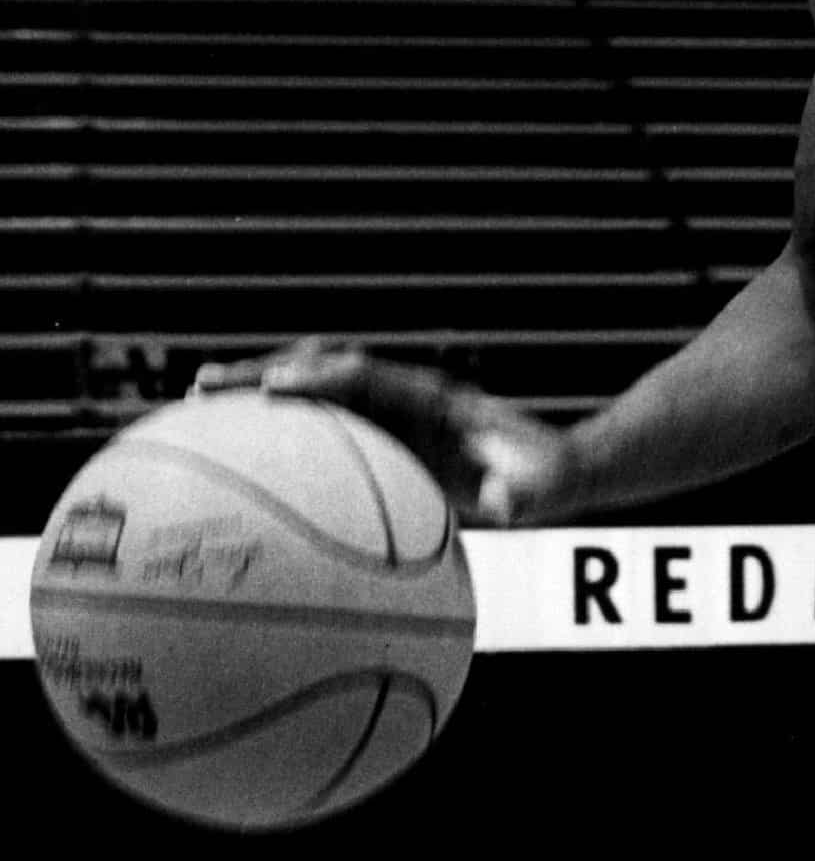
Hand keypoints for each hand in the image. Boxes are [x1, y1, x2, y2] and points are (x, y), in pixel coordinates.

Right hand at [191, 337, 573, 526]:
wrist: (558, 465)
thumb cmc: (546, 480)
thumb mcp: (539, 489)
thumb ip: (522, 494)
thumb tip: (508, 505)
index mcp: (438, 400)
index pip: (370, 378)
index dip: (322, 378)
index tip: (275, 388)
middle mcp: (409, 393)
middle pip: (329, 367)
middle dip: (269, 370)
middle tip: (206, 383)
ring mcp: (393, 408)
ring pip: (318, 385)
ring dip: (262, 385)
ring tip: (197, 398)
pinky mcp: (385, 428)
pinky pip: (324, 415)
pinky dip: (280, 418)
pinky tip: (234, 440)